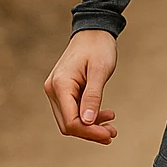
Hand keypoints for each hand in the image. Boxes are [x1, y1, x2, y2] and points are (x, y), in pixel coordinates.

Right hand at [44, 29, 119, 143]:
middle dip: (90, 132)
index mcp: (60, 85)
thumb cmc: (98, 47)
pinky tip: (105, 115)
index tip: (109, 135)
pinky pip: (73, 111)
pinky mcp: (63, 90)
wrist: (93, 31)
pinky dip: (88, 117)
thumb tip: (88, 122)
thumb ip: (93, 96)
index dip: (90, 132)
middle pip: (68, 124)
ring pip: (70, 120)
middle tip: (112, 134)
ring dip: (90, 127)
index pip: (71, 121)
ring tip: (112, 128)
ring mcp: (56, 90)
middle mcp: (53, 89)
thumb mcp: (100, 71)